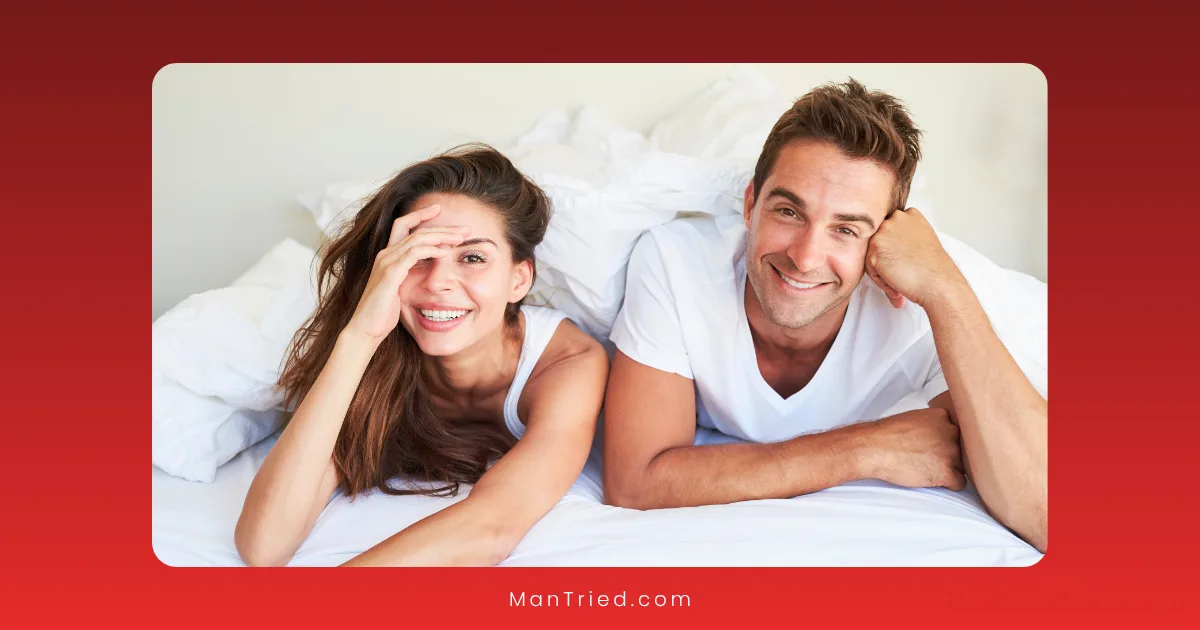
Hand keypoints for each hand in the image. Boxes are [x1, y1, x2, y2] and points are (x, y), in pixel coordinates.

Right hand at [343, 205, 468, 343]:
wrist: (366, 329)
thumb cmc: (383, 312)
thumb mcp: (401, 289)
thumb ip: (411, 274)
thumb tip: (431, 267)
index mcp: (388, 256)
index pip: (403, 225)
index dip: (420, 215)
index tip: (440, 210)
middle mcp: (386, 254)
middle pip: (415, 229)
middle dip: (441, 226)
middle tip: (465, 228)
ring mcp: (386, 262)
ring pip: (417, 238)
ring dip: (442, 236)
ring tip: (460, 238)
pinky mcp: (390, 273)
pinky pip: (414, 253)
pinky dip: (431, 250)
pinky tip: (446, 252)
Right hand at [859, 407, 965, 490]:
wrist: (873, 448)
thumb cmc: (887, 435)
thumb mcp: (914, 418)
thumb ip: (933, 425)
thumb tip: (941, 437)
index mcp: (943, 416)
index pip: (956, 431)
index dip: (944, 441)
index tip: (929, 445)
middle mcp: (951, 431)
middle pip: (960, 448)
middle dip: (947, 454)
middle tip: (925, 457)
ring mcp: (951, 452)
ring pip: (960, 465)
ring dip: (946, 469)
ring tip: (924, 467)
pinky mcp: (946, 472)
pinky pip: (959, 483)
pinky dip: (948, 484)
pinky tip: (931, 479)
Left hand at [865, 207, 965, 308]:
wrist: (937, 281)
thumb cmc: (933, 267)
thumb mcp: (923, 240)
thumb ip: (906, 237)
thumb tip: (894, 246)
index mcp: (911, 215)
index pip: (891, 229)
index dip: (895, 247)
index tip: (902, 259)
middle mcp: (896, 218)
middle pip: (880, 239)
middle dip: (887, 257)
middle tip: (900, 272)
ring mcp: (884, 231)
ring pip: (873, 253)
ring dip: (883, 269)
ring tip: (899, 280)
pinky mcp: (875, 248)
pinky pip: (870, 267)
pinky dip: (881, 279)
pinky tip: (895, 284)